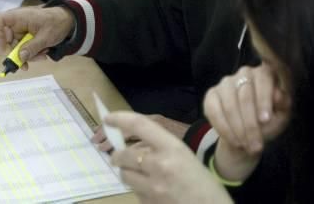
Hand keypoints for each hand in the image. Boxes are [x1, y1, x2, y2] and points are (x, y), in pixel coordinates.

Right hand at [0, 6, 74, 61]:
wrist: (68, 21)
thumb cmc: (57, 23)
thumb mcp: (46, 37)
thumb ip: (32, 47)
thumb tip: (20, 57)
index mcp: (19, 17)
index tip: (5, 49)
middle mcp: (16, 23)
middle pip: (5, 39)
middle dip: (15, 53)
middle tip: (24, 63)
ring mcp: (20, 30)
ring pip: (15, 47)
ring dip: (27, 55)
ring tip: (42, 55)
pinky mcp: (25, 37)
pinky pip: (22, 48)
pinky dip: (30, 53)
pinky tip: (42, 53)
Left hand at [107, 111, 232, 203]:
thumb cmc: (204, 183)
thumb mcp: (186, 157)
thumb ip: (162, 149)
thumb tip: (135, 149)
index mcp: (173, 148)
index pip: (140, 125)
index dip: (120, 118)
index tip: (109, 118)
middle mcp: (160, 165)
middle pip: (123, 155)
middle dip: (118, 156)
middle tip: (120, 157)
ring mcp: (153, 187)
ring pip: (124, 176)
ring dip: (127, 173)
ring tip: (140, 175)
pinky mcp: (148, 203)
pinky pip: (134, 193)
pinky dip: (138, 190)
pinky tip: (153, 191)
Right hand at [203, 64, 290, 182]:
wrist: (249, 134)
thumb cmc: (269, 121)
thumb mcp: (281, 115)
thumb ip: (283, 104)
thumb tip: (279, 95)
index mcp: (265, 73)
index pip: (264, 79)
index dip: (264, 99)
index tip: (265, 120)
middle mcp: (244, 73)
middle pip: (245, 96)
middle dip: (250, 123)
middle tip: (256, 144)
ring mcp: (226, 83)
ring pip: (230, 105)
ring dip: (238, 129)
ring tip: (246, 145)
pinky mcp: (211, 95)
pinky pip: (214, 111)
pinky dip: (224, 129)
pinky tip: (233, 140)